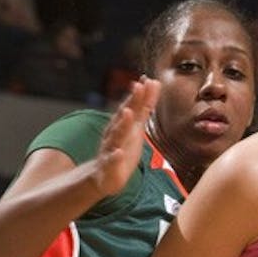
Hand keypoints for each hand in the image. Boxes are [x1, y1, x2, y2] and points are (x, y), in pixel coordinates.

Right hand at [92, 77, 160, 197]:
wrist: (104, 177)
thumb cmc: (123, 149)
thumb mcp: (137, 127)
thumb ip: (145, 107)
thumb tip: (153, 83)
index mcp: (124, 125)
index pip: (133, 107)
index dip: (140, 94)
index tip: (147, 80)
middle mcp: (115, 133)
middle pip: (124, 116)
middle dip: (131, 102)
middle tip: (138, 86)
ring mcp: (111, 149)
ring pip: (116, 135)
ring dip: (122, 124)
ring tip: (128, 113)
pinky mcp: (109, 166)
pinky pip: (112, 161)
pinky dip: (115, 157)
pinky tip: (119, 153)